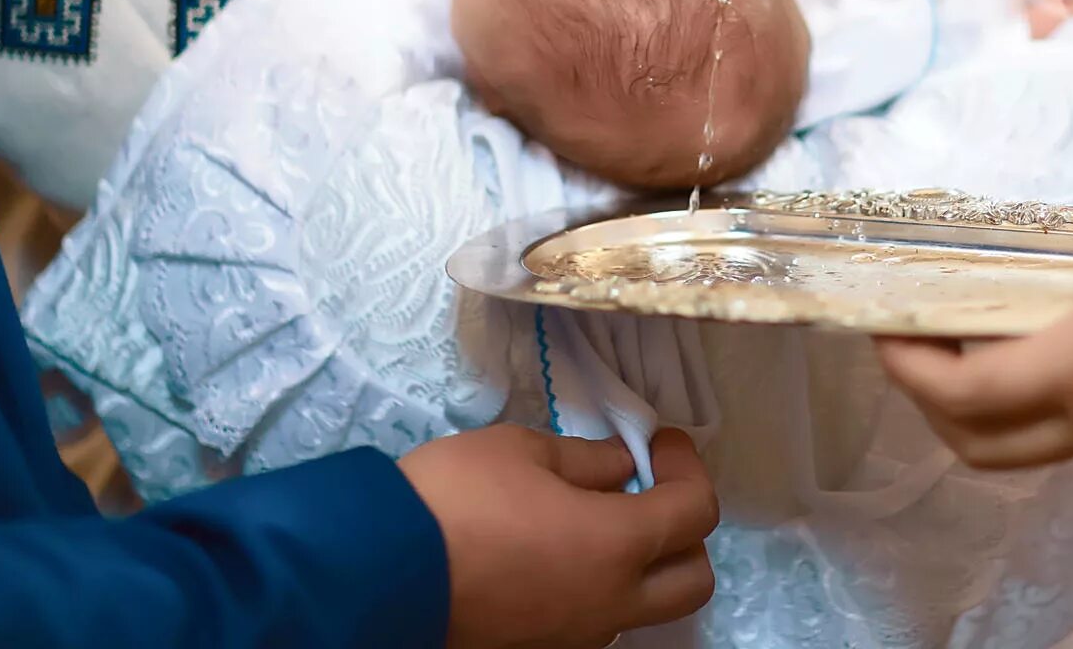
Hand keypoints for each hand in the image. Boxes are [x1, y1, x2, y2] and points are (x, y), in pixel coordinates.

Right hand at [400, 426, 719, 647]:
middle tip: (648, 489)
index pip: (696, 511)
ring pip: (646, 607)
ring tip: (595, 519)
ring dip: (642, 564)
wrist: (376, 571)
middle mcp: (609, 603)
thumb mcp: (521, 451)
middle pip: (693, 579)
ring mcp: (576, 636)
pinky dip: (599, 587)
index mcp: (615, 546)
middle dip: (685, 531)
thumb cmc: (453, 498)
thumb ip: (586, 460)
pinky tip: (558, 553)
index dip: (688, 467)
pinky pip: (597, 621)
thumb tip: (623, 467)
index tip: (660, 442)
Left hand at [877, 183, 1072, 468]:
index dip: (908, 366)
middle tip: (917, 344)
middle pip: (981, 445)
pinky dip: (1045, 400)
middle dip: (932, 402)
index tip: (884, 326)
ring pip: (1034, 446)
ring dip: (991, 406)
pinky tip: (1057, 344)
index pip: (959, 396)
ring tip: (982, 340)